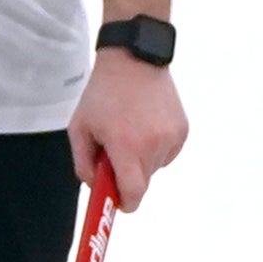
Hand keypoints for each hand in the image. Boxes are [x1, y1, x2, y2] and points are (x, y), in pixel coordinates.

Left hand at [67, 51, 187, 210]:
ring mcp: (171, 137)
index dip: (125, 202)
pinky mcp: (182, 130)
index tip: (118, 203)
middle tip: (115, 154)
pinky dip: (155, 148)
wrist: (134, 58)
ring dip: (141, 160)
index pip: (134, 192)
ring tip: (130, 130)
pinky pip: (167, 153)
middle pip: (143, 181)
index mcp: (126, 146)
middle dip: (128, 176)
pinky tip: (145, 125)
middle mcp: (153, 144)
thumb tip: (96, 186)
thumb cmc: (103, 93)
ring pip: (155, 167)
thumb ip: (83, 164)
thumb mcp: (80, 128)